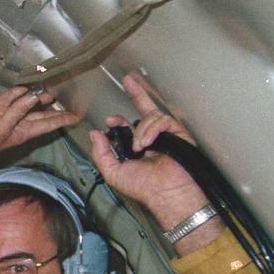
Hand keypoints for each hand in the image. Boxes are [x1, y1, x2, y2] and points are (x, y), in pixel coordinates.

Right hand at [0, 87, 79, 191]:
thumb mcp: (2, 128)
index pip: (48, 124)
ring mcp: (5, 115)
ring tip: (48, 88)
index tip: (76, 117)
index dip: (62, 120)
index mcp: (23, 132)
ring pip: (25, 104)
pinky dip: (16, 93)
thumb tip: (33, 97)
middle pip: (40, 114)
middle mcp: (17, 124)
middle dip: (52, 107)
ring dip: (36, 96)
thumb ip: (18, 111)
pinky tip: (24, 87)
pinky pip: (8, 99)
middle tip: (65, 96)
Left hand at [87, 72, 218, 246]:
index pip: (127, 126)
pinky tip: (148, 142)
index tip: (109, 121)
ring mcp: (166, 135)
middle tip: (128, 80)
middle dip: (137, 94)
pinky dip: (152, 129)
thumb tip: (94, 134)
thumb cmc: (143, 188)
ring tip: (138, 146)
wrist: (167, 193)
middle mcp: (152, 138)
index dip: (118, 121)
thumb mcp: (113, 172)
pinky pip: (163, 120)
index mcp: (136, 147)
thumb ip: (102, 153)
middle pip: (144, 110)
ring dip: (141, 129)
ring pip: (150, 116)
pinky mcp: (179, 133)